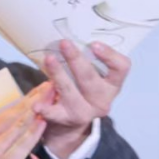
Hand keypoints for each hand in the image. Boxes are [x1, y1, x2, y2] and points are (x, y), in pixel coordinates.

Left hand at [34, 40, 130, 158]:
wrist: (71, 122)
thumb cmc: (80, 88)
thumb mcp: (89, 76)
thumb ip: (86, 60)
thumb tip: (67, 37)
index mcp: (112, 85)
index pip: (121, 69)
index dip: (110, 56)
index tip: (94, 44)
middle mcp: (102, 100)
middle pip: (90, 79)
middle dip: (76, 60)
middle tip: (64, 43)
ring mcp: (85, 112)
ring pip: (71, 92)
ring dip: (58, 75)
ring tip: (48, 60)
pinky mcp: (66, 120)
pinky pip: (55, 113)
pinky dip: (46, 108)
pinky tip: (37, 105)